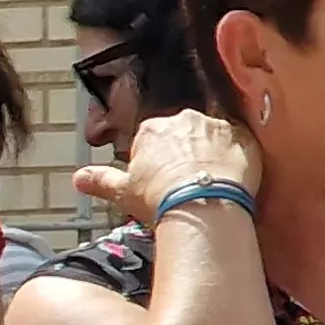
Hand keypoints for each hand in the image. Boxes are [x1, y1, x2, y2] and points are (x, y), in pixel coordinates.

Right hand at [76, 109, 262, 227]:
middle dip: (184, 152)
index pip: (152, 138)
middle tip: (183, 182)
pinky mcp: (246, 138)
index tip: (157, 180)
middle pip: (184, 133)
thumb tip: (78, 178)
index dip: (154, 160)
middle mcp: (186, 119)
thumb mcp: (122, 191)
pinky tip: (230, 179)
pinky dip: (236, 158)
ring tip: (208, 182)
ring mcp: (218, 126)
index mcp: (153, 128)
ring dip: (210, 153)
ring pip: (213, 137)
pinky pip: (240, 144)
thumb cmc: (158, 197)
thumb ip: (100, 180)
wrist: (202, 205)